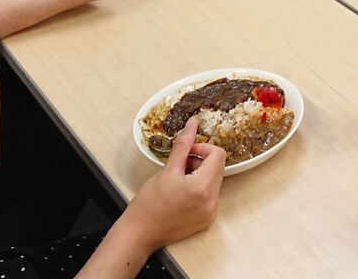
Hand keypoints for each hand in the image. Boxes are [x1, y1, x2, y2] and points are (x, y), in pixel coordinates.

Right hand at [120, 117, 225, 249]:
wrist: (139, 234)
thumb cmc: (148, 204)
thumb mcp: (167, 170)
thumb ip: (183, 145)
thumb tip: (193, 124)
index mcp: (202, 187)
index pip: (218, 155)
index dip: (202, 149)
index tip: (187, 154)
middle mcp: (212, 201)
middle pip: (218, 168)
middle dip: (200, 162)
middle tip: (179, 167)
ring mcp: (211, 212)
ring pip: (214, 181)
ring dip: (200, 175)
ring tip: (178, 182)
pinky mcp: (207, 220)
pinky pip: (210, 196)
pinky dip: (199, 189)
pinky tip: (181, 194)